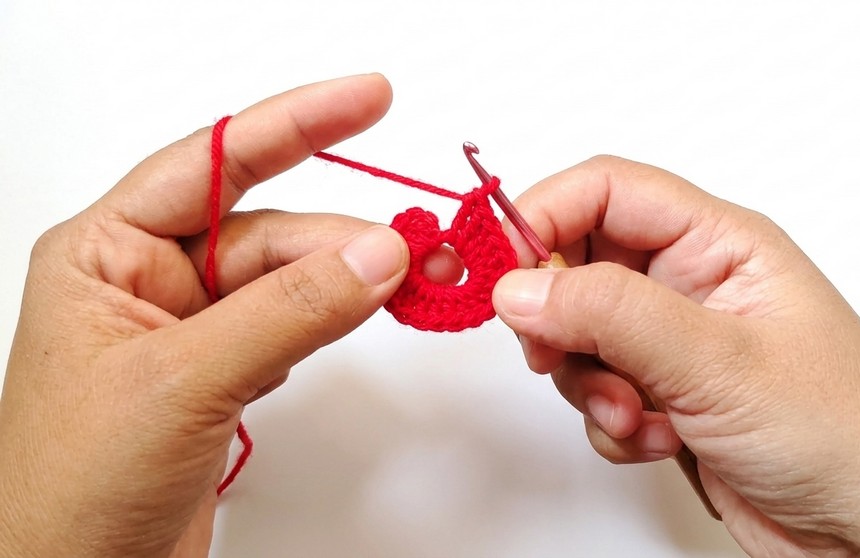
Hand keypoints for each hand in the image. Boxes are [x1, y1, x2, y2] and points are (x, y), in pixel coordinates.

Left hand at [0, 74, 443, 557]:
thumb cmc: (71, 490)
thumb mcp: (182, 381)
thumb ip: (286, 312)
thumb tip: (375, 254)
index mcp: (106, 253)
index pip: (215, 162)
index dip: (297, 123)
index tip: (369, 98)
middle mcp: (150, 281)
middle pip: (271, 229)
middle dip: (348, 237)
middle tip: (420, 251)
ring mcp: (193, 329)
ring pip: (293, 279)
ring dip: (355, 279)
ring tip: (416, 283)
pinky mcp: (226, 374)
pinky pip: (298, 324)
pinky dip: (341, 320)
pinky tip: (370, 316)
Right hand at [492, 156, 859, 556]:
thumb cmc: (842, 436)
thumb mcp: (719, 362)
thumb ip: (612, 314)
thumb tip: (520, 286)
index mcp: (721, 243)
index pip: (607, 190)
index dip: (543, 217)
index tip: (501, 271)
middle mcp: (694, 283)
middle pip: (580, 262)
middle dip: (561, 317)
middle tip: (554, 354)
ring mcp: (676, 343)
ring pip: (580, 333)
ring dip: (588, 381)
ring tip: (636, 415)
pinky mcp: (664, 396)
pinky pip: (596, 390)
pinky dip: (609, 421)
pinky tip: (658, 441)